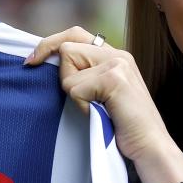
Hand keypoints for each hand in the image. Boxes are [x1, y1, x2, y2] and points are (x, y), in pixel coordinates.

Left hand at [23, 26, 182, 182]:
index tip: (32, 62)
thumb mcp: (104, 96)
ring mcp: (118, 64)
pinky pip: (74, 88)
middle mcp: (118, 54)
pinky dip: (82, 107)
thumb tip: (49, 62)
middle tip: (79, 100)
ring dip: (75, 95)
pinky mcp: (114, 78)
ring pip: (68, 70)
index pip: (74, 34)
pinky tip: (101, 115)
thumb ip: (87, 75)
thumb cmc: (124, 129)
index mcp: (116, 56)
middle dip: (64, 76)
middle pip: (66, 48)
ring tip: (97, 110)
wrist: (150, 148)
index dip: (50, 44)